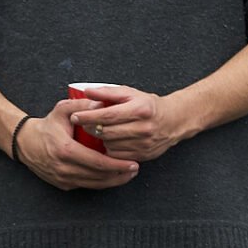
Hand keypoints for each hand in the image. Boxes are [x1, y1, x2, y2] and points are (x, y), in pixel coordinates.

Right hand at [16, 99, 142, 190]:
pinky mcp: (63, 185)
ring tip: (129, 174)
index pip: (97, 162)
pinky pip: (86, 186)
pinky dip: (101, 183)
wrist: (25, 143)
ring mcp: (63, 179)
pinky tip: (113, 177)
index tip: (133, 163)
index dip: (117, 165)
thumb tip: (103, 103)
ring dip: (113, 181)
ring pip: (94, 185)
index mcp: (66, 151)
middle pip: (99, 177)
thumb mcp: (62, 110)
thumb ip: (82, 105)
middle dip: (120, 174)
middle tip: (135, 168)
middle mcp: (64, 168)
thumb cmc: (47, 125)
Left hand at [66, 84, 182, 161]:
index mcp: (140, 109)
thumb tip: (86, 92)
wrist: (173, 121)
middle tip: (83, 123)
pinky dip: (110, 148)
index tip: (75, 116)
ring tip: (99, 130)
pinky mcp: (143, 155)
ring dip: (100, 138)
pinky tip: (110, 140)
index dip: (89, 116)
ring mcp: (144, 144)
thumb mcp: (130, 93)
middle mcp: (143, 128)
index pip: (108, 115)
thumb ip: (108, 92)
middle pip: (107, 132)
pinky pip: (117, 155)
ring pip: (110, 145)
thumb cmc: (148, 105)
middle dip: (91, 128)